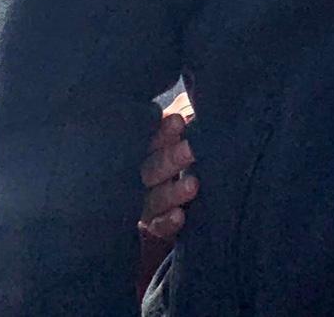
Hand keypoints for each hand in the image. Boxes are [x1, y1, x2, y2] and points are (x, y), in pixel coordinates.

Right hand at [139, 109, 198, 240]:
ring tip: (193, 184)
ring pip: (156, 198)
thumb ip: (180, 114)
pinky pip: (157, 228)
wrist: (152, 207)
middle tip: (190, 148)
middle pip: (152, 168)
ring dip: (173, 192)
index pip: (150, 140)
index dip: (163, 132)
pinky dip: (166, 223)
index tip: (179, 121)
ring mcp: (144, 205)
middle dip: (170, 158)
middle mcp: (140, 178)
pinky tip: (179, 216)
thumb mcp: (175, 133)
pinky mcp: (152, 230)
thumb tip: (189, 102)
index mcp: (145, 151)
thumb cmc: (172, 154)